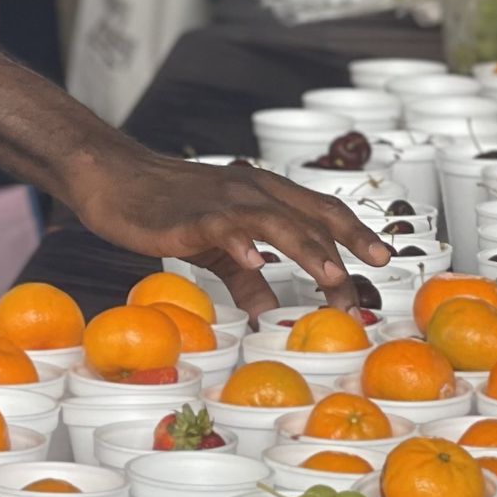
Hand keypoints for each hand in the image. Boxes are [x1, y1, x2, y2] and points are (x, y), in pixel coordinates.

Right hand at [63, 147, 387, 320]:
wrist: (114, 178)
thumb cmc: (166, 210)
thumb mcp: (216, 248)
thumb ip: (248, 281)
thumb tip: (273, 318)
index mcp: (264, 194)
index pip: (322, 210)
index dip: (356, 233)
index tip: (382, 261)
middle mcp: (253, 190)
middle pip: (310, 218)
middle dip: (344, 253)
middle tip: (365, 289)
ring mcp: (223, 200)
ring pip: (277, 219)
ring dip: (309, 248)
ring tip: (334, 276)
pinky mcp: (191, 215)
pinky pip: (222, 226)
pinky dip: (241, 242)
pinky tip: (256, 260)